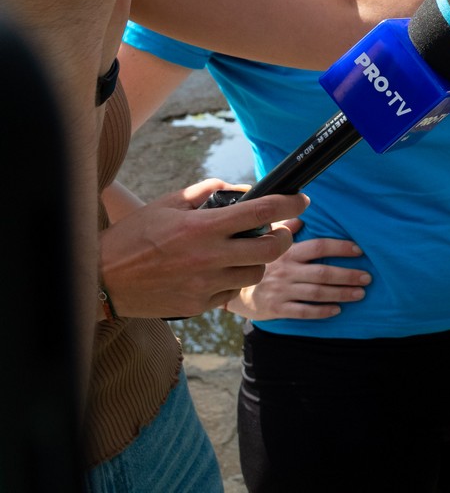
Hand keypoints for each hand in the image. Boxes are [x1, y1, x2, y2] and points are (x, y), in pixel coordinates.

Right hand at [99, 180, 307, 319]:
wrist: (102, 280)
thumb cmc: (134, 236)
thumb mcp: (169, 203)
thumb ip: (208, 192)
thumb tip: (242, 189)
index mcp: (203, 227)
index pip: (262, 212)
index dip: (289, 203)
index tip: (302, 199)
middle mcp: (209, 257)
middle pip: (272, 249)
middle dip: (284, 237)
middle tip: (280, 231)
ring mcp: (205, 285)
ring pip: (256, 273)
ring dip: (258, 261)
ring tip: (243, 252)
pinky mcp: (199, 305)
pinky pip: (232, 292)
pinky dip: (234, 280)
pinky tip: (220, 272)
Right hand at [226, 220, 369, 321]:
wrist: (232, 290)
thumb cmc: (260, 263)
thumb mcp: (267, 241)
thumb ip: (286, 229)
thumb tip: (301, 214)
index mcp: (287, 252)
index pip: (318, 246)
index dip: (340, 247)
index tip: (360, 250)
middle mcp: (286, 271)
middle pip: (322, 272)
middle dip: (347, 275)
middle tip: (368, 277)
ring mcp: (282, 291)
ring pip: (317, 293)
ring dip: (341, 294)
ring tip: (360, 293)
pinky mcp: (277, 309)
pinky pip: (303, 312)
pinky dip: (321, 312)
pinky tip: (337, 310)